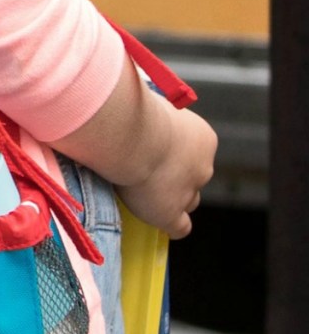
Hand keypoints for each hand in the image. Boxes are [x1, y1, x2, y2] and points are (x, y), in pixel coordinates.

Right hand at [115, 105, 217, 238]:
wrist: (131, 135)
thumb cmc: (136, 112)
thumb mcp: (153, 105)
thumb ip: (154, 116)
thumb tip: (141, 111)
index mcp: (202, 139)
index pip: (196, 153)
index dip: (176, 156)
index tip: (154, 152)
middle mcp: (202, 166)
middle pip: (194, 178)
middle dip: (176, 178)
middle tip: (148, 173)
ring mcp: (188, 192)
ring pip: (188, 202)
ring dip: (173, 200)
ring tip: (149, 197)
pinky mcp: (170, 213)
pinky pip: (180, 228)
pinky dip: (172, 226)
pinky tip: (163, 225)